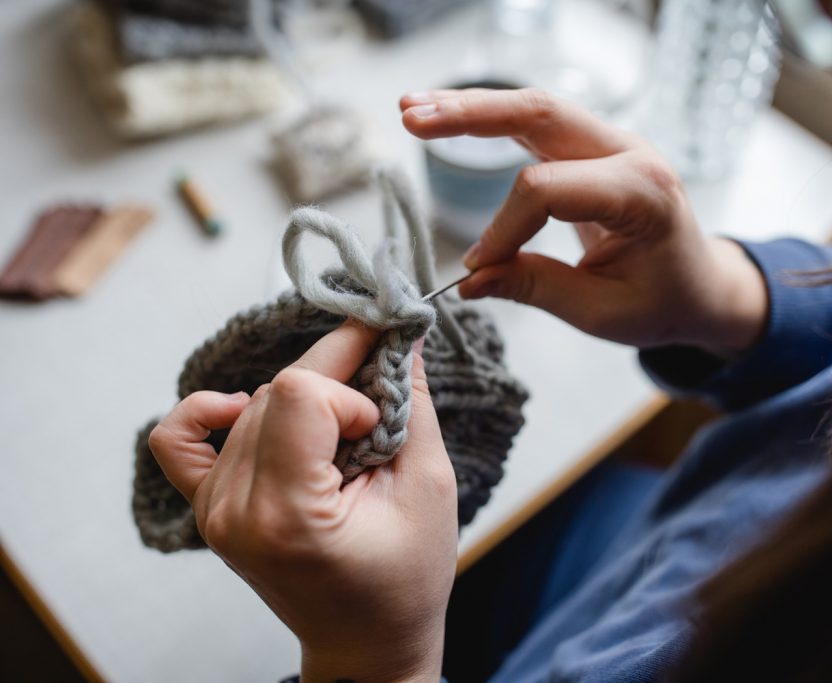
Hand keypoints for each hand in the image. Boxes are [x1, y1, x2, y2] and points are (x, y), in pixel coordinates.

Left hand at [148, 322, 457, 682]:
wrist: (365, 641)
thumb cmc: (405, 579)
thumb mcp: (428, 488)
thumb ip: (412, 403)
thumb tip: (405, 333)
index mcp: (287, 514)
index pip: (296, 393)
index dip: (349, 388)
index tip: (383, 413)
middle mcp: (235, 509)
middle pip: (275, 391)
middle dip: (336, 384)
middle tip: (377, 404)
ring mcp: (214, 510)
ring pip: (251, 403)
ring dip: (302, 403)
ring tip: (342, 441)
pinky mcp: (208, 508)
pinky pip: (179, 438)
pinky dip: (209, 410)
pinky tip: (245, 408)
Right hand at [401, 88, 767, 353]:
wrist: (704, 287)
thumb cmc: (662, 303)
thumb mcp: (600, 312)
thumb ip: (534, 289)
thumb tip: (470, 279)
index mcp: (642, 193)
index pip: (547, 190)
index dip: (501, 228)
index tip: (480, 267)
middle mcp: (630, 152)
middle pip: (540, 113)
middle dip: (471, 115)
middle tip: (411, 117)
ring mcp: (614, 143)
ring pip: (534, 107)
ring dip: (472, 106)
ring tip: (412, 109)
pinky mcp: (595, 148)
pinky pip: (538, 123)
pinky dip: (492, 118)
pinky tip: (449, 115)